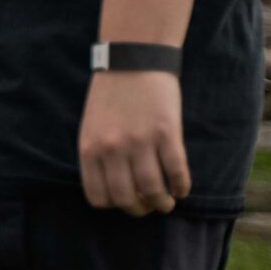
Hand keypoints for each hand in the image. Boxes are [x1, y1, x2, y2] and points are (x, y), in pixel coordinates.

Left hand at [78, 71, 190, 214]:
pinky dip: (181, 186)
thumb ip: (98, 156)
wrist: (133, 60)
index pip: (98, 197)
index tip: (126, 202)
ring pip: (152, 191)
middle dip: (140, 210)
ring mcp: (139, 142)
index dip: (115, 205)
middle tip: (150, 207)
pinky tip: (181, 187)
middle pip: (127, 199)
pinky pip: (176, 172)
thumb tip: (114, 191)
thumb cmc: (111, 95)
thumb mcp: (92, 126)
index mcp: (89, 148)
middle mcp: (112, 149)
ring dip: (162, 203)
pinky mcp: (166, 133)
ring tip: (167, 201)